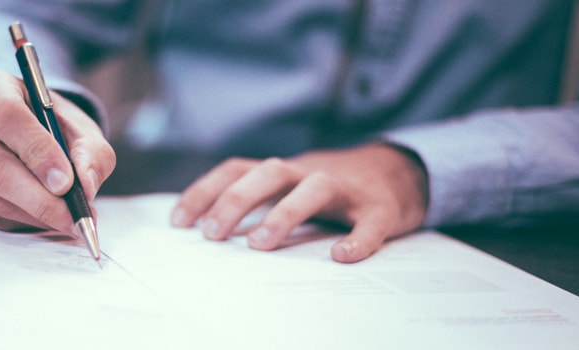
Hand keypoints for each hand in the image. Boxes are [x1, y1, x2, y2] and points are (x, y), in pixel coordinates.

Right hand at [0, 69, 114, 232]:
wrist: (28, 135)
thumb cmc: (54, 128)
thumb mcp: (82, 131)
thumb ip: (91, 154)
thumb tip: (85, 185)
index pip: (7, 117)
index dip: (38, 153)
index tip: (66, 183)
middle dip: (40, 199)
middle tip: (73, 217)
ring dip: (33, 214)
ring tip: (66, 219)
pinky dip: (17, 221)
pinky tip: (40, 216)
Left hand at [170, 144, 428, 262]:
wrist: (399, 172)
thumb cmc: (331, 188)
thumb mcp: (289, 187)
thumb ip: (257, 201)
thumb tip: (208, 230)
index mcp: (284, 171)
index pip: (237, 169)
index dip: (205, 191)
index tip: (179, 221)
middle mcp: (310, 172)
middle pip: (269, 172)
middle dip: (236, 200)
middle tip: (212, 235)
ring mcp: (346, 189)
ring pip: (314, 188)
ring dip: (284, 213)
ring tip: (260, 244)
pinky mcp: (381, 208)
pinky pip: (370, 222)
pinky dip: (358, 238)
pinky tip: (342, 256)